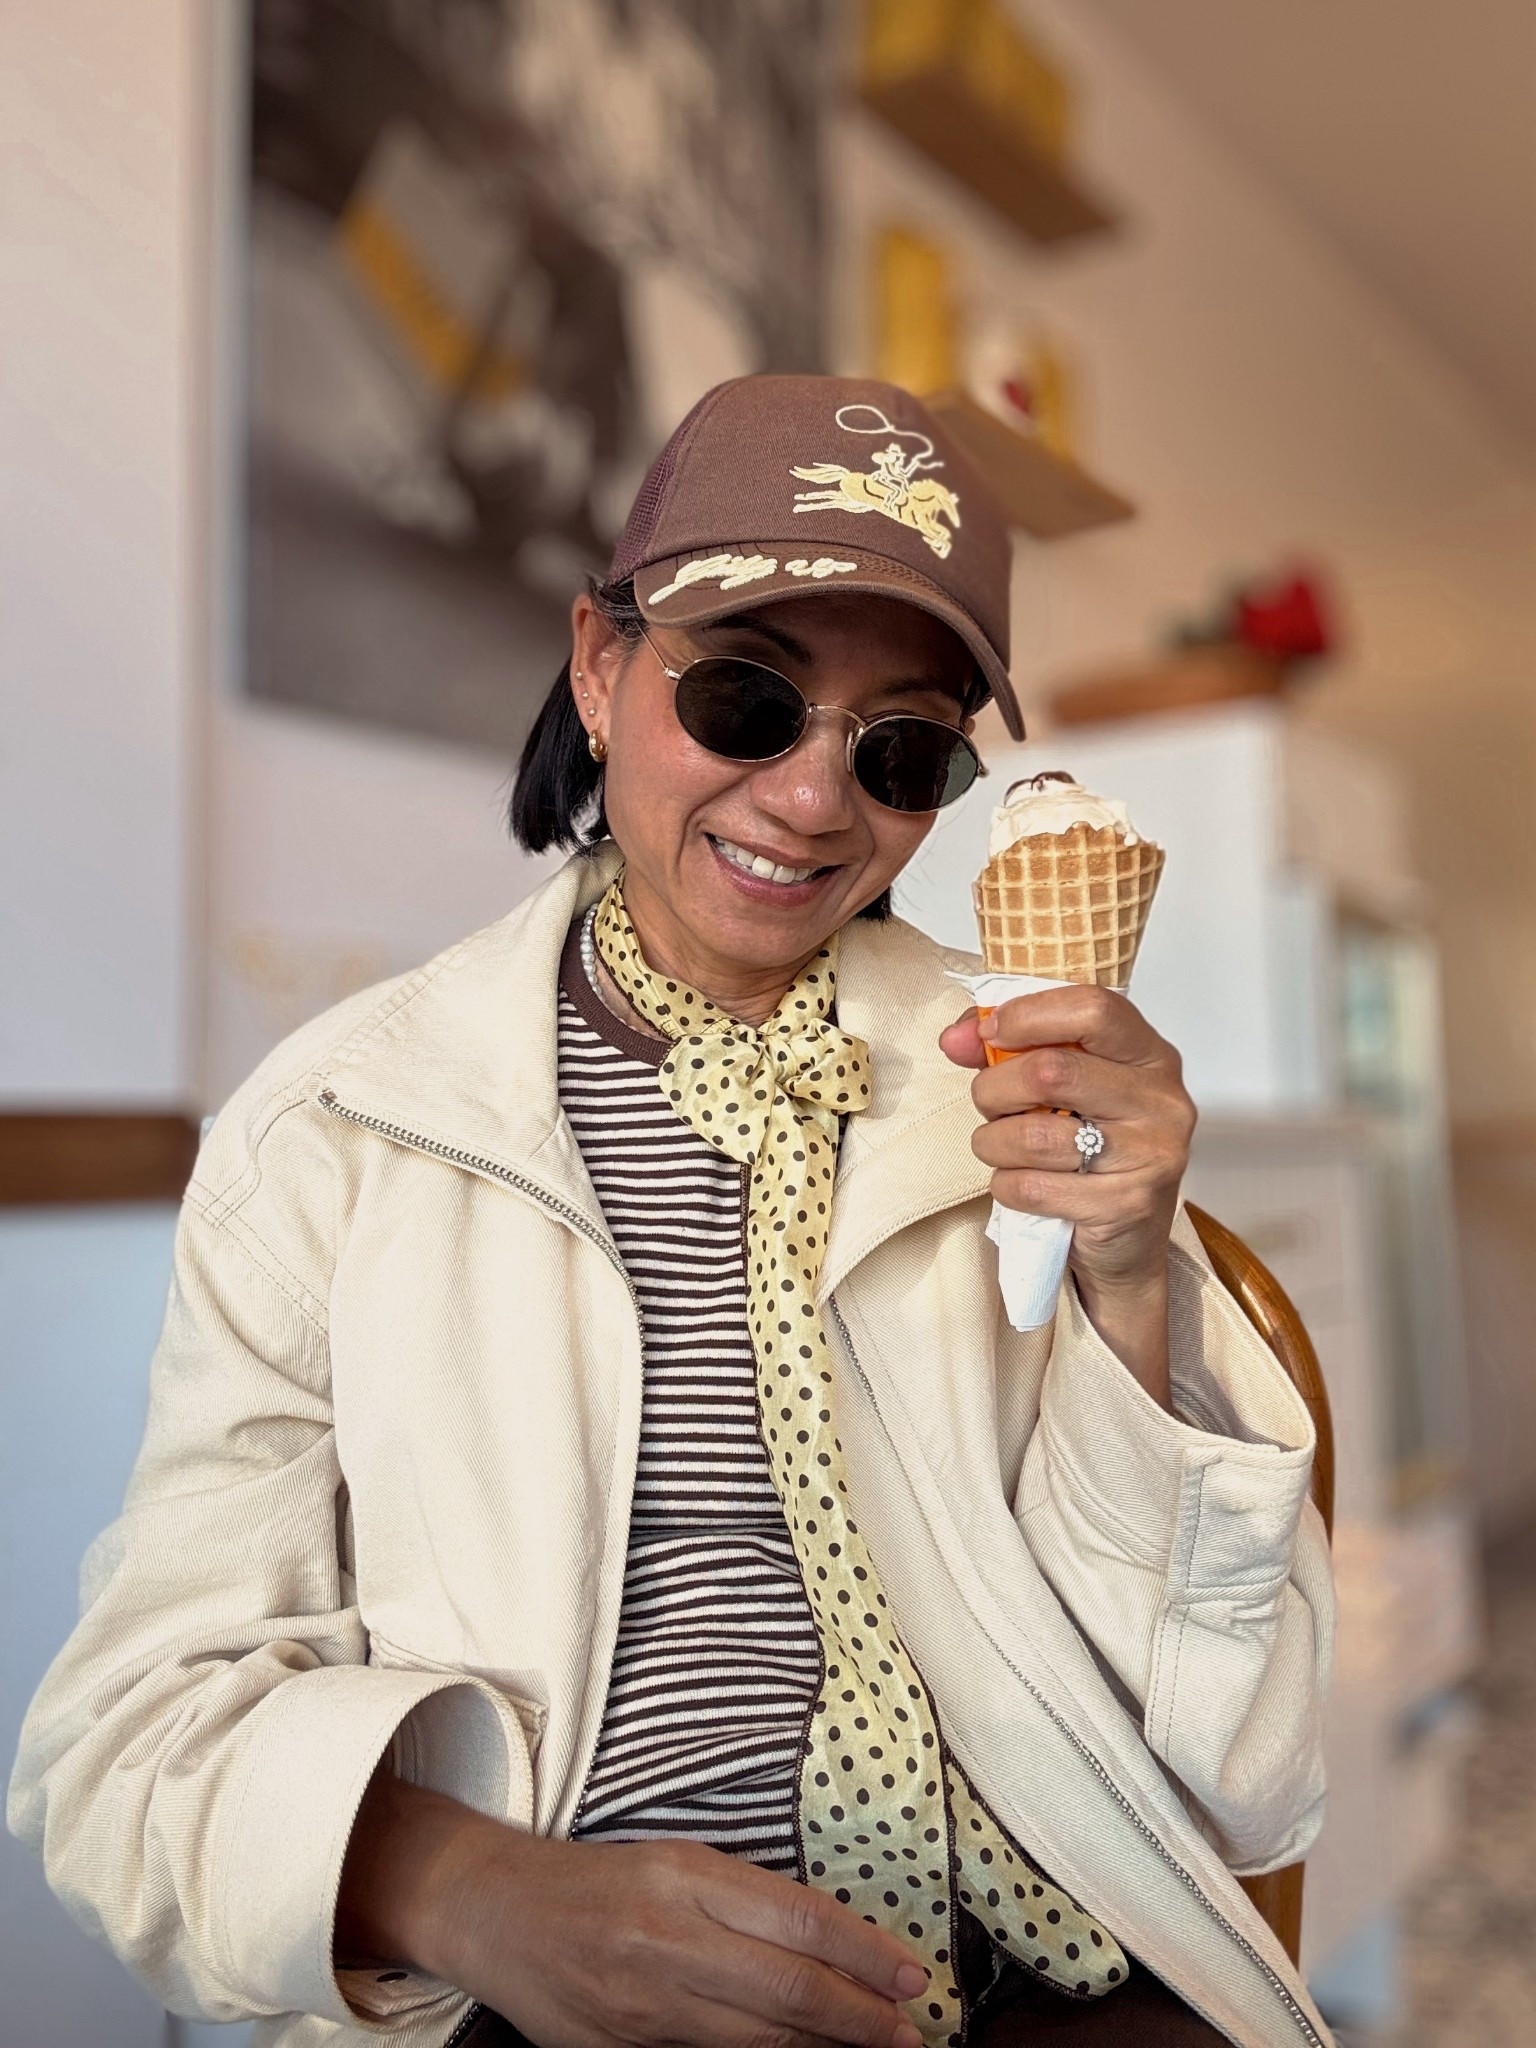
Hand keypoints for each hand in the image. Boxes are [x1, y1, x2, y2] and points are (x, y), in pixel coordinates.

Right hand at [339, 1776, 927, 2047]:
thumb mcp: (672, 1862)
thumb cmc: (593, 1879)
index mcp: (683, 1876)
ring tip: (871, 2046)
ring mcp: (641, 2005)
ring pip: (755, 2039)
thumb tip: (829, 1947)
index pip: (798, 1919)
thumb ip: (743, 1902)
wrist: (492, 1909)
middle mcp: (666, 1938)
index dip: (862, 1952)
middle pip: (786, 1989)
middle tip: (908, 2028)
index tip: (909, 1974)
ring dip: (822, 2047)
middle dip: (859, 2016)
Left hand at [940, 987, 1195, 1401]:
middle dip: (995, 1089)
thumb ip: (1009, 1048)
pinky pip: (1033, 1186)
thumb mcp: (1063, 1089)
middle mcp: (1160, 1100)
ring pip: (1033, 1135)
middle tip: (990, 1105)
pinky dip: (1007, 1185)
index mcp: (1149, 1055)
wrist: (1128, 1243)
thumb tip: (955, 1038)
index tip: (991, 1033)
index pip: (1093, 1008)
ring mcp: (1150, 1154)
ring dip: (994, 1142)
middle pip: (1051, 1071)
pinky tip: (1019, 1185)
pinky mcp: (1127, 1204)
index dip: (1028, 1015)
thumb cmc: (1092, 1152)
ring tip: (1001, 1148)